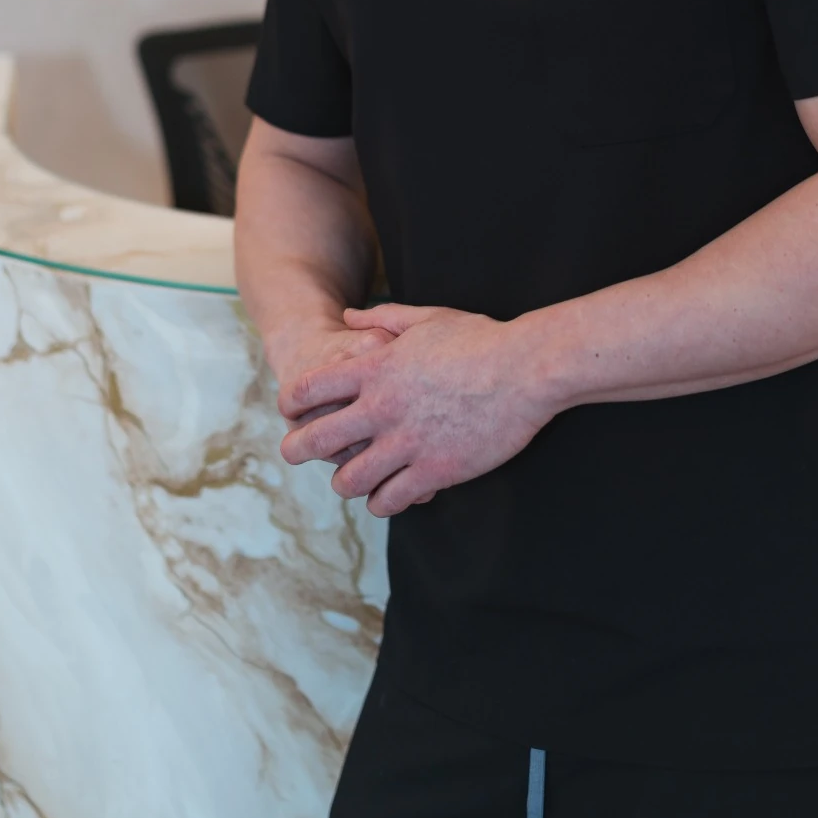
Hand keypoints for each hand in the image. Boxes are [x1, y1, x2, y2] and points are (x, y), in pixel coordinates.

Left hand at [278, 303, 550, 516]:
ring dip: (345, 481)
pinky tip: (389, 494)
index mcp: (376, 369)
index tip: (292, 410)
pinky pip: (388, 500)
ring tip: (354, 478)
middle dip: (298, 449)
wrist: (527, 369)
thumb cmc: (480, 339)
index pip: (308, 389)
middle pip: (315, 441)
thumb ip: (383, 318)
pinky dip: (382, 501)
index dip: (291, 402)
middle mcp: (382, 408)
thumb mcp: (427, 318)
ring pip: (348, 481)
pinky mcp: (434, 471)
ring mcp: (407, 443)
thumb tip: (349, 317)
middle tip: (297, 453)